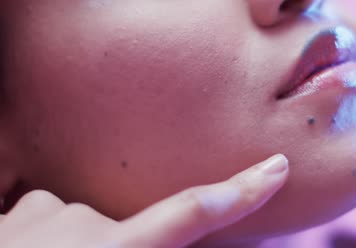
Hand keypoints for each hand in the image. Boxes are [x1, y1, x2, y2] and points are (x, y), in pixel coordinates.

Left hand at [0, 154, 288, 247]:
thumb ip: (147, 240)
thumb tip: (172, 233)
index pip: (191, 215)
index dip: (241, 191)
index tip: (276, 167)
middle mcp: (82, 230)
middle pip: (124, 225)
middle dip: (118, 243)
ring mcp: (41, 217)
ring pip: (77, 216)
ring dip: (73, 239)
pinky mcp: (15, 211)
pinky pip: (40, 210)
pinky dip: (39, 231)